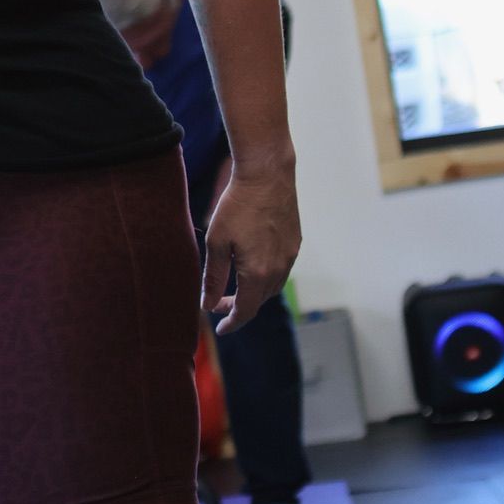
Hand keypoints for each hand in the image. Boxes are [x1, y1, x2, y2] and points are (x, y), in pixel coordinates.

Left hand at [201, 161, 299, 334]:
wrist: (267, 175)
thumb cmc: (237, 206)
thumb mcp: (216, 242)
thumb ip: (213, 277)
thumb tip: (207, 305)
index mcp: (257, 274)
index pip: (245, 311)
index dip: (231, 323)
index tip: (219, 329)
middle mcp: (278, 270)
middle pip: (259, 301)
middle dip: (239, 307)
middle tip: (217, 302)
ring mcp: (290, 257)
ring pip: (272, 287)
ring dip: (253, 293)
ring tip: (234, 286)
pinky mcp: (295, 243)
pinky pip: (281, 270)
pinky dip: (266, 277)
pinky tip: (253, 265)